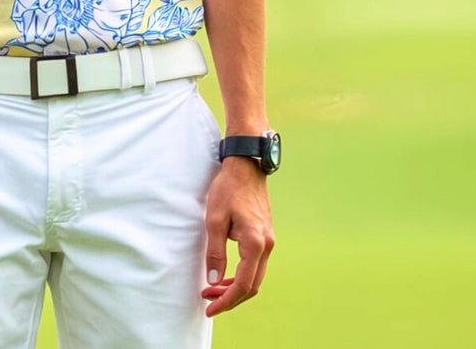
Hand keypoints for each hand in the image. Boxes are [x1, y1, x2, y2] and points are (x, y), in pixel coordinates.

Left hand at [201, 157, 274, 316]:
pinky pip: (256, 264)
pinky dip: (241, 275)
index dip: (226, 301)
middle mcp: (267, 245)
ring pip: (255, 276)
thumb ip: (215, 252)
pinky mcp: (265, 235)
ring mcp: (268, 241)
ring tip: (213, 289)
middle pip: (252, 286)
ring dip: (235, 287)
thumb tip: (214, 281)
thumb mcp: (214, 220)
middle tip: (208, 301)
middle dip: (230, 298)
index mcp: (255, 244)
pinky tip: (226, 274)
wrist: (245, 167)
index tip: (210, 308)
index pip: (243, 285)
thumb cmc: (228, 189)